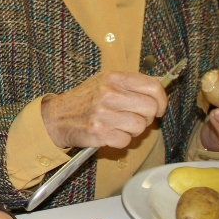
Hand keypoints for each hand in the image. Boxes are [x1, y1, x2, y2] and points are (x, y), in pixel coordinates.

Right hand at [40, 71, 167, 150]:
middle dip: (147, 118)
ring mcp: (104, 114)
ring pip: (140, 127)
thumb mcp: (104, 82)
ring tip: (119, 126)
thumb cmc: (83, 100)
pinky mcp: (99, 133)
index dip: (161, 100)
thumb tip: (157, 91)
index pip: (152, 86)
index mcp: (113, 78)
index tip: (159, 108)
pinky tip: (110, 134)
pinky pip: (126, 141)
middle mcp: (109, 93)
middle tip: (136, 118)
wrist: (56, 117)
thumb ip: (129, 85)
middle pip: (150, 109)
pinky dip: (120, 141)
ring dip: (133, 131)